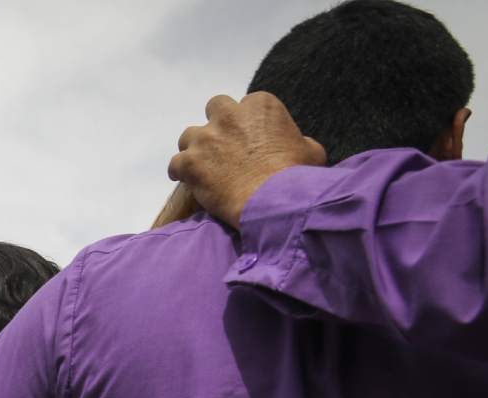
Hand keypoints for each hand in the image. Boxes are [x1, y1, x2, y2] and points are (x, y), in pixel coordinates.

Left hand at [168, 92, 325, 228]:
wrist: (273, 202)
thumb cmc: (296, 176)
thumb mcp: (311, 151)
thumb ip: (299, 141)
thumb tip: (299, 145)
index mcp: (261, 106)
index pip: (249, 105)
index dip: (249, 123)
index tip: (251, 140)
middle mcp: (229, 115)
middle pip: (216, 108)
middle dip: (219, 124)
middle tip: (225, 146)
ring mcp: (206, 138)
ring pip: (189, 135)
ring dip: (196, 148)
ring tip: (205, 166)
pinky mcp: (190, 162)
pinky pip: (175, 163)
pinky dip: (181, 171)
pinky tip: (189, 181)